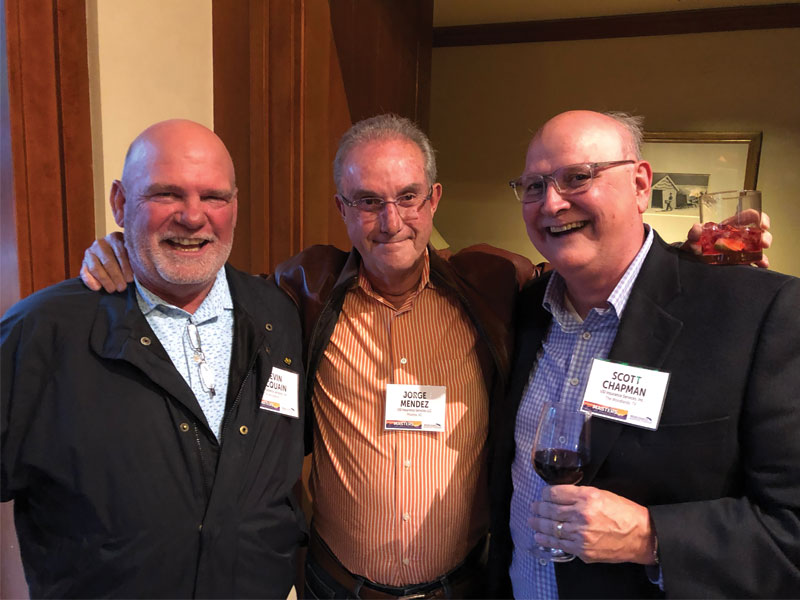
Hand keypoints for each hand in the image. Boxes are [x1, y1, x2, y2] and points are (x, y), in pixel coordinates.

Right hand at [80, 231, 132, 291]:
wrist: (110, 256)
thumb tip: (136, 274)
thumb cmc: (126, 257)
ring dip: (105, 280)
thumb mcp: (131, 254)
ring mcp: (90, 252)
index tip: (130, 279)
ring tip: (112, 289)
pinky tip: (97, 288)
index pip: (120, 252)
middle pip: (108, 261)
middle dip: (116, 276)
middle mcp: (101, 243)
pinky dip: (90, 281)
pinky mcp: (84, 262)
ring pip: (96, 267)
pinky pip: (84, 272)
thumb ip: (133, 260)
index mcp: (115, 238)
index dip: (126, 267)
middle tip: (122, 287)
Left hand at [529, 485, 655, 563]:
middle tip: (533, 507)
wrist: (642, 536)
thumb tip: (560, 496)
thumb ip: (579, 495)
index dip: (545, 494)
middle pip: (551, 510)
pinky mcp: (583, 550)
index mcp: (587, 497)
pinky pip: (560, 544)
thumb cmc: (625, 513)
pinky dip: (547, 539)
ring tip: (532, 520)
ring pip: (552, 528)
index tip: (543, 495)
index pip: (556, 493)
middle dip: (539, 508)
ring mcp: (581, 534)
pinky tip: (540, 536)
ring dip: (538, 523)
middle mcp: (582, 515)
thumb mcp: (602, 494)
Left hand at [683, 210, 772, 267]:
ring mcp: (741, 252)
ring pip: (758, 250)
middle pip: (758, 233)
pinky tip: (759, 267)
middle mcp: (739, 238)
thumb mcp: (693, 239)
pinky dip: (758, 266)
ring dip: (763, 254)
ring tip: (762, 260)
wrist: (692, 263)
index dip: (759, 217)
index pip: (749, 217)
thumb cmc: (695, 247)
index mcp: (730, 228)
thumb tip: (696, 228)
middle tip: (764, 243)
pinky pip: (752, 263)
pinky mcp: (740, 263)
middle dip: (765, 237)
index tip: (763, 224)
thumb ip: (694, 234)